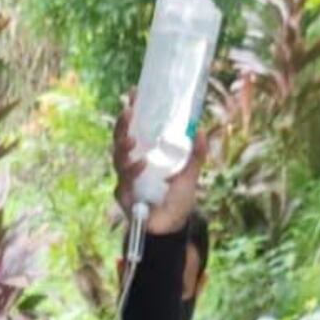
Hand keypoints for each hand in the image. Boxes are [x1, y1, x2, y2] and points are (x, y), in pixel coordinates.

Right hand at [113, 98, 206, 235]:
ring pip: (118, 158)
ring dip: (123, 145)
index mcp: (147, 153)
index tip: (134, 91)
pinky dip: (132, 172)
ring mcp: (126, 179)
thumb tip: (200, 129)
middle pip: (121, 139)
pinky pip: (124, 181)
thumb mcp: (190, 174)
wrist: (172, 228)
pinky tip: (141, 165)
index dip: (134, 109)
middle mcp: (133, 163)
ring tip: (132, 139)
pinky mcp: (124, 195)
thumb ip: (196, 154)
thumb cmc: (178, 200)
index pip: (137, 127)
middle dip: (122, 124)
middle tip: (128, 110)